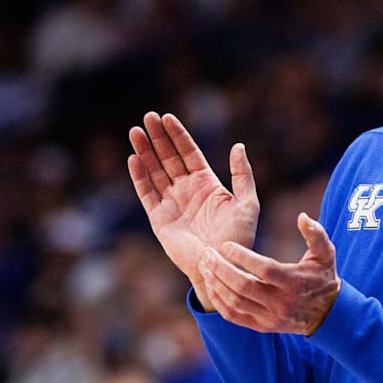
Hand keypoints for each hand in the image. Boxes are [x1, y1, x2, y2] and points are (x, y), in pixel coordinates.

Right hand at [128, 112, 259, 309]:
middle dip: (158, 137)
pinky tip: (134, 159)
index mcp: (207, 183)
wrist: (222, 266)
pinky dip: (140, 176)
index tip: (167, 117)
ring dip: (145, 151)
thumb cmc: (239, 238)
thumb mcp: (248, 203)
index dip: (178, 135)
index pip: (189, 153)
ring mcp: (172, 203)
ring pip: (155, 171)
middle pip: (168, 157)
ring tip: (135, 132)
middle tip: (148, 117)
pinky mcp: (160, 219)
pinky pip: (147, 193)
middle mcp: (187, 190)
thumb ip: (242, 175)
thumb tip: (238, 145)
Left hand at [200, 213, 340, 335]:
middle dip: (221, 269)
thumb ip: (316, 233)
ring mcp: (270, 317)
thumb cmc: (323, 276)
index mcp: (294, 282)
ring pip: (235, 302)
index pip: (264, 269)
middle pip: (244, 287)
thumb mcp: (326, 253)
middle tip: (207, 253)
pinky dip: (219, 302)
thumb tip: (302, 216)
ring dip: (216, 284)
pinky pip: (234, 316)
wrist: (327, 313)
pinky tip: (211, 285)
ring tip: (205, 266)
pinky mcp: (262, 327)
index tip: (226, 245)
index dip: (243, 257)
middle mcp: (281, 302)